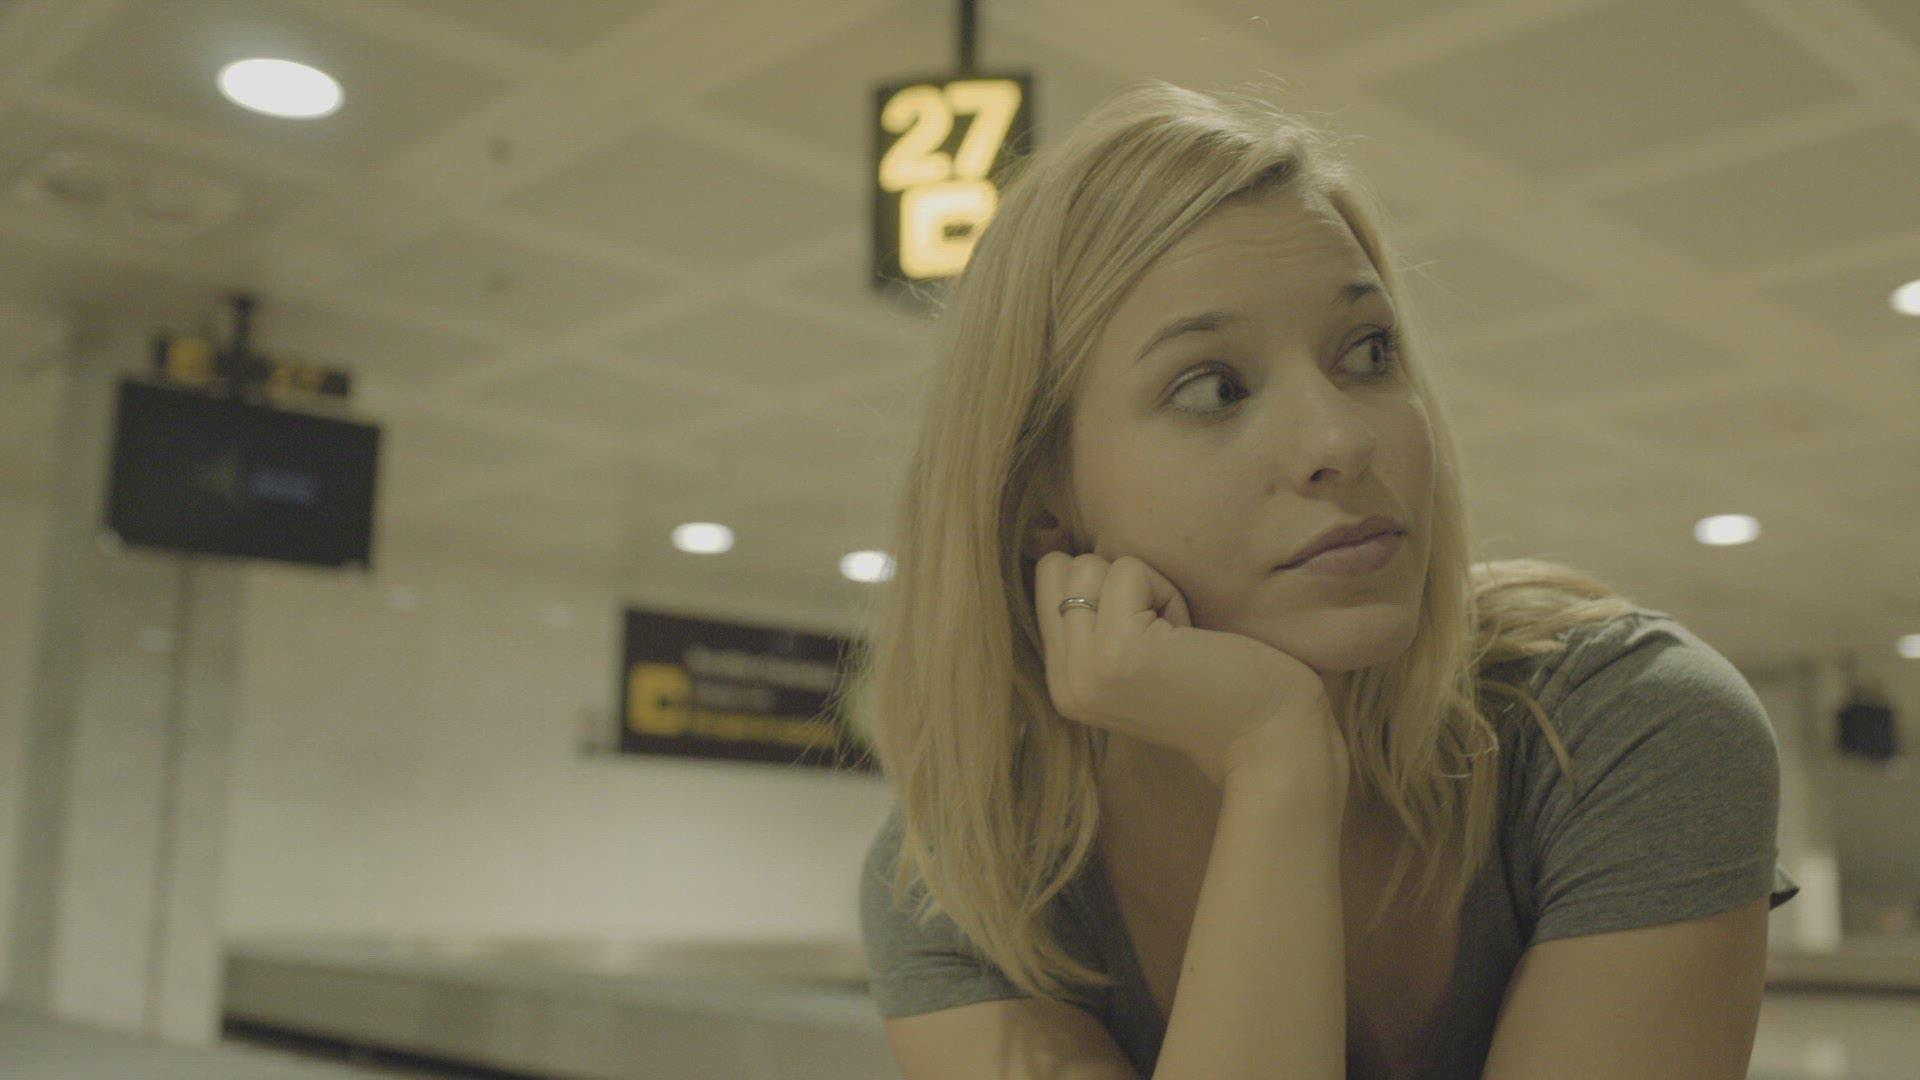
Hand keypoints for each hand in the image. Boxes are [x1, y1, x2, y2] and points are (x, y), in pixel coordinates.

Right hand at [1031, 551, 1349, 793]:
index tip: (1149, 632)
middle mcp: (1063, 681)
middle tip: (1166, 634)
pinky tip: (1192, 638)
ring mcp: (1087, 668)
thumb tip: (1059, 543)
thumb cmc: (1217, 686)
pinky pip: (1128, 571)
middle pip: (1062, 567)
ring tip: (1179, 638)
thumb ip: (1094, 620)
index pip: (1049, 580)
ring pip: (1090, 565)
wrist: (1268, 739)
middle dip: (1121, 583)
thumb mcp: (1132, 658)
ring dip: (1148, 587)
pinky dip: (1169, 592)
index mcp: (1063, 682)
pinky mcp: (1119, 651)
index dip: (1104, 586)